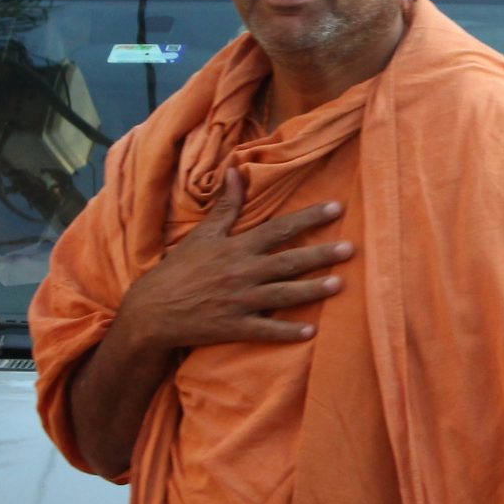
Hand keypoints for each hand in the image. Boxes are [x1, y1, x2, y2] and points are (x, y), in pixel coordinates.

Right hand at [119, 170, 353, 351]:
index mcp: (237, 247)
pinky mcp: (234, 327)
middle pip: (289, 261)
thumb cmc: (179, 270)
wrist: (152, 311)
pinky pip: (266, 330)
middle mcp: (242, 272)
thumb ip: (226, 206)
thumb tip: (235, 171)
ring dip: (312, 290)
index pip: (279, 229)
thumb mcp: (202, 234)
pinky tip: (311, 332)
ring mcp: (240, 301)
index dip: (309, 218)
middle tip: (350, 249)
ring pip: (283, 295)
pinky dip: (287, 332)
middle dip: (321, 255)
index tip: (337, 208)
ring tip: (340, 285)